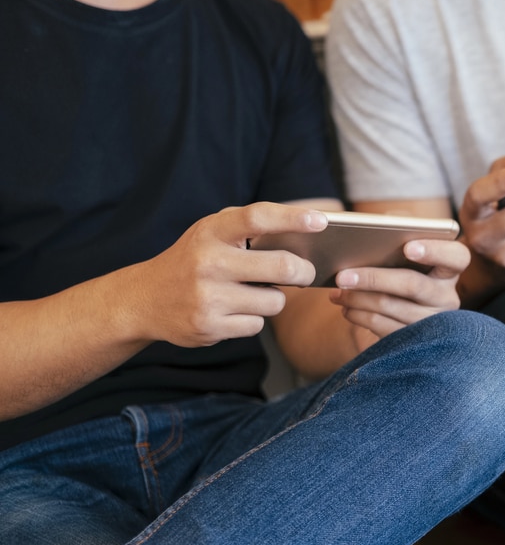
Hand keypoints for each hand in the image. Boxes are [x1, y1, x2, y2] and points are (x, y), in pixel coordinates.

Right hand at [134, 202, 326, 346]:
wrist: (144, 300)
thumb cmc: (193, 260)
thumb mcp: (211, 232)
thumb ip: (249, 227)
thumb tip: (305, 232)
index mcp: (211, 232)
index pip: (257, 218)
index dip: (292, 218)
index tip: (320, 221)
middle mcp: (208, 262)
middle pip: (281, 266)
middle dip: (303, 272)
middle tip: (306, 272)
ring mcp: (208, 297)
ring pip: (274, 301)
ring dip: (273, 299)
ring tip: (252, 293)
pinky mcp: (209, 326)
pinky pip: (257, 326)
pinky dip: (254, 320)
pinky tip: (234, 311)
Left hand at [327, 237, 470, 339]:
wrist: (405, 315)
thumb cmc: (403, 273)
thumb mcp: (406, 260)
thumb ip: (396, 245)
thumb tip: (369, 240)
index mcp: (450, 269)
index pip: (456, 257)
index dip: (434, 251)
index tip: (407, 248)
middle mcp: (447, 297)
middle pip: (412, 284)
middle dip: (373, 278)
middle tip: (342, 276)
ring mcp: (433, 322)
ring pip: (391, 307)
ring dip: (357, 299)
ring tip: (337, 292)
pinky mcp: (415, 342)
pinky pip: (383, 327)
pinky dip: (360, 316)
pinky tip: (346, 308)